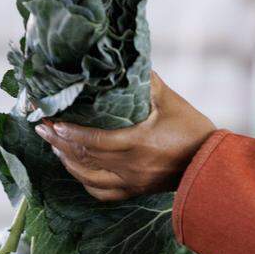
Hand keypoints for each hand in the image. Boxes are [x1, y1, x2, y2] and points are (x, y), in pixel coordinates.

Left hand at [34, 72, 216, 200]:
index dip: (69, 132)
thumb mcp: (170, 99)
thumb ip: (145, 81)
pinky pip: (101, 193)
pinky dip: (84, 181)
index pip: (94, 141)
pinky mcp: (135, 191)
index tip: (52, 120)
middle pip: (85, 157)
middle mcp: (132, 166)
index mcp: (139, 142)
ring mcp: (132, 182)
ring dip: (67, 161)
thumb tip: (121, 60)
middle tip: (42, 127)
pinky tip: (75, 168)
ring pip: (88, 177)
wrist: (211, 163)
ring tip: (53, 145)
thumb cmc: (193, 129)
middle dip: (59, 142)